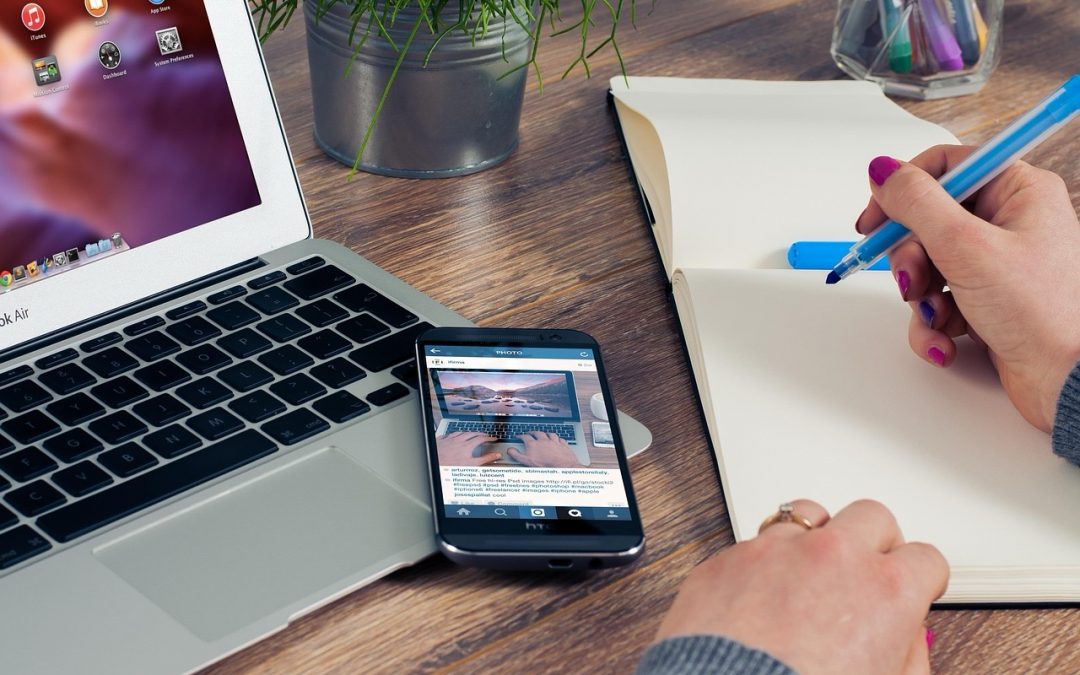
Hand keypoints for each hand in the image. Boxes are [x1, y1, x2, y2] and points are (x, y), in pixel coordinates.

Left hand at [435, 432, 499, 465]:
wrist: (435, 463)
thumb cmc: (451, 466)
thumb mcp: (472, 465)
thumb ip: (485, 459)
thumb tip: (496, 456)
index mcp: (467, 446)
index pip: (481, 439)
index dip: (489, 438)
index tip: (493, 438)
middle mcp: (458, 440)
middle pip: (471, 433)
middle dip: (479, 433)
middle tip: (484, 435)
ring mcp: (449, 439)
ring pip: (460, 432)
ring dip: (467, 432)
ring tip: (471, 434)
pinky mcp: (441, 440)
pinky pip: (449, 434)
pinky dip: (454, 434)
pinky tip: (454, 436)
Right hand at [507, 431, 582, 467]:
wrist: (562, 465)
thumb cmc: (544, 464)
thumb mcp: (526, 461)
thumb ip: (516, 455)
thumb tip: (510, 450)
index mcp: (534, 444)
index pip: (525, 437)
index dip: (520, 436)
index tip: (518, 436)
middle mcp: (544, 440)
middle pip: (537, 433)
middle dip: (533, 432)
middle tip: (530, 432)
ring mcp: (554, 442)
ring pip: (549, 434)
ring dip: (546, 433)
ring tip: (544, 434)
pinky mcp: (563, 445)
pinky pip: (560, 439)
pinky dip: (558, 439)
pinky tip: (558, 439)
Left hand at [655, 499, 947, 674]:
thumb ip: (908, 653)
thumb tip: (906, 636)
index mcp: (885, 590)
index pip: (926, 558)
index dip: (920, 579)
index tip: (911, 588)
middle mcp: (833, 556)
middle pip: (871, 517)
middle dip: (873, 543)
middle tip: (863, 574)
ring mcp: (777, 549)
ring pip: (809, 514)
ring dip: (816, 537)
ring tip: (808, 572)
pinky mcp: (729, 557)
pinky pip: (755, 543)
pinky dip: (764, 563)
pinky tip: (760, 595)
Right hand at [857, 146, 1079, 431]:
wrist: (1070, 382)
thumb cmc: (1044, 313)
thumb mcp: (966, 247)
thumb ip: (916, 203)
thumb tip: (883, 171)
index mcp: (1017, 191)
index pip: (943, 168)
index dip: (901, 192)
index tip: (874, 220)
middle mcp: (1008, 222)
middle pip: (926, 222)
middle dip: (911, 259)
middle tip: (912, 280)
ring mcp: (996, 264)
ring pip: (926, 265)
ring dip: (920, 297)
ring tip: (937, 316)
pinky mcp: (986, 301)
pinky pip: (937, 301)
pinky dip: (933, 323)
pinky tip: (946, 339)